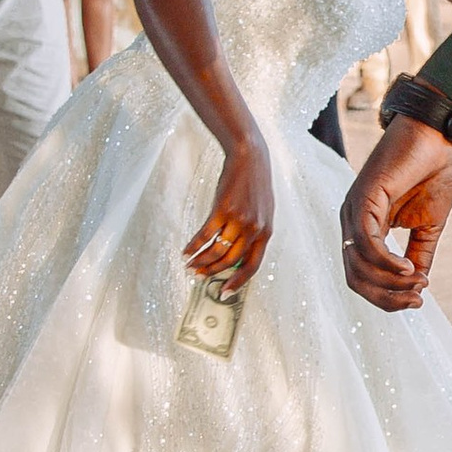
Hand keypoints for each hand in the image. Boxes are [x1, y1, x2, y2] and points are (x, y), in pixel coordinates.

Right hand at [184, 139, 274, 293]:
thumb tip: (239, 255)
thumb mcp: (263, 212)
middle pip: (231, 261)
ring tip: (190, 265)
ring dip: (201, 260)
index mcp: (265, 233)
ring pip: (217, 250)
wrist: (251, 158)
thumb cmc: (255, 185)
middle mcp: (254, 229)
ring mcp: (238, 219)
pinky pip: (205, 234)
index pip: (252, 265)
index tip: (224, 292)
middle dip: (213, 272)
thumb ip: (254, 233)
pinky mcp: (222, 209)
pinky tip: (186, 251)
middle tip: (199, 276)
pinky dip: (194, 245)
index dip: (237, 281)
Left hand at [342, 116, 451, 311]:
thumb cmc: (432, 172)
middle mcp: (352, 221)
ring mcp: (353, 210)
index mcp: (365, 228)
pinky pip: (367, 243)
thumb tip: (418, 286)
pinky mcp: (362, 198)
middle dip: (386, 297)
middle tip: (416, 299)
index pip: (363, 276)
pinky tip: (408, 269)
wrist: (436, 135)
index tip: (418, 299)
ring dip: (390, 283)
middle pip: (355, 278)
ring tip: (417, 283)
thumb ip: (419, 254)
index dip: (387, 296)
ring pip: (358, 265)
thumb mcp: (428, 225)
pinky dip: (387, 262)